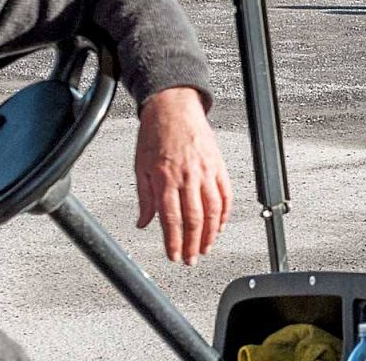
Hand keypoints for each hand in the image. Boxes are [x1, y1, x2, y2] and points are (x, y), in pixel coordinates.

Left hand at [135, 87, 231, 265]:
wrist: (173, 106)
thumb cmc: (154, 134)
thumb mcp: (140, 166)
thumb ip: (144, 198)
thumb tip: (143, 223)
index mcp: (165, 177)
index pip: (171, 218)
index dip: (173, 242)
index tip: (173, 256)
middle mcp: (187, 176)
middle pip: (193, 219)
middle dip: (192, 244)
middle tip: (190, 260)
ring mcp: (205, 171)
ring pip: (212, 211)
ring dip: (210, 234)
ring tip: (205, 248)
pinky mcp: (218, 166)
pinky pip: (225, 195)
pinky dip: (224, 215)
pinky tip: (219, 227)